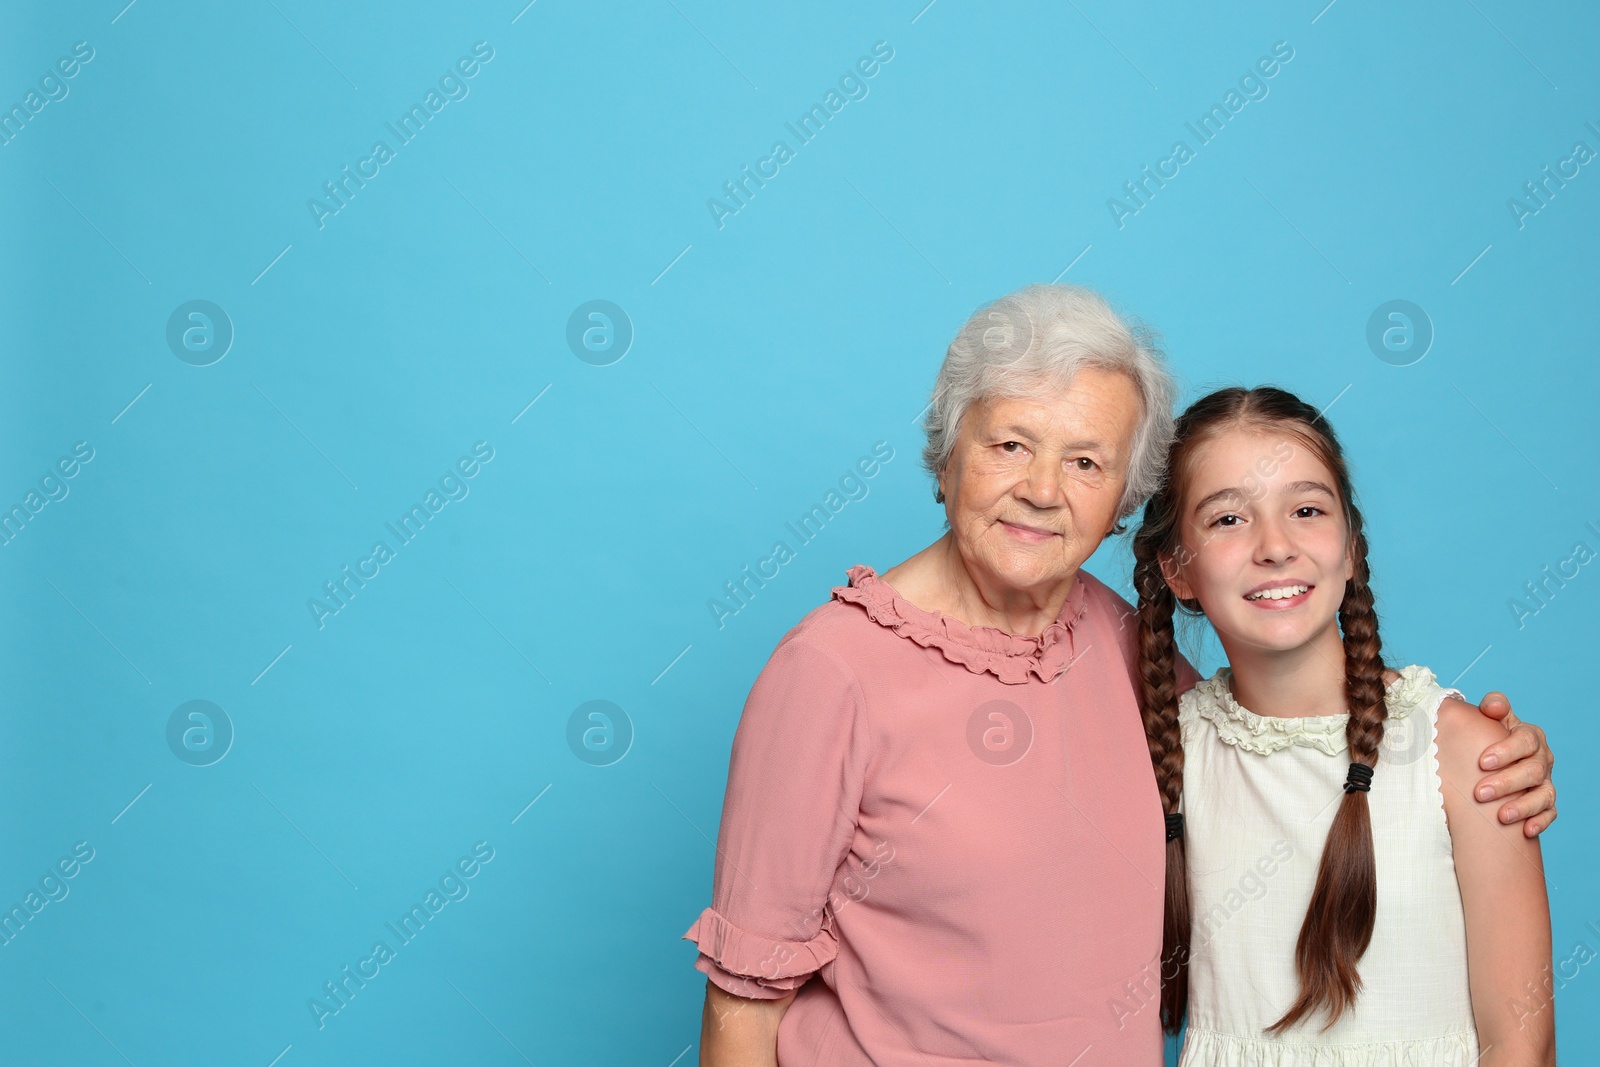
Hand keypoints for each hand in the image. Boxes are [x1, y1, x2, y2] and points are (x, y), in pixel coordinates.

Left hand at [1472, 691, 1555, 836]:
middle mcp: (1541, 759)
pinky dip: (1539, 822)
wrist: (1489, 763)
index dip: (1506, 750)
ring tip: (1502, 816)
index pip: (1525, 740)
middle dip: (1507, 782)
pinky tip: (1526, 830)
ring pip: (1543, 794)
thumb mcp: (1487, 720)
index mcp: (1529, 736)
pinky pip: (1550, 814)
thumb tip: (1492, 706)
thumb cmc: (1486, 738)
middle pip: (1532, 770)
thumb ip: (1491, 708)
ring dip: (1523, 806)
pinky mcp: (1546, 803)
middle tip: (1480, 793)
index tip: (1482, 762)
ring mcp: (1545, 782)